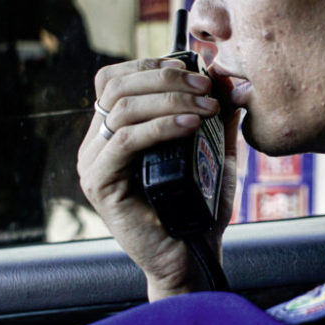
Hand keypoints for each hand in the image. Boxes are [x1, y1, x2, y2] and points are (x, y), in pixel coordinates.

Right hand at [78, 58, 235, 299]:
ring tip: (207, 108)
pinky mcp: (99, 184)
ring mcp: (93, 164)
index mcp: (113, 132)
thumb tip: (232, 80)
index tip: (194, 71)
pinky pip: (125, 140)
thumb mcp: (212, 152)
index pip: (116, 79)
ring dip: (169, 100)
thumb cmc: (200, 208)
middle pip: (116, 86)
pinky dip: (160, 126)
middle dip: (165, 79)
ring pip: (121, 109)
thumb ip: (217, 117)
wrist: (193, 258)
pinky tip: (190, 127)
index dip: (152, 65)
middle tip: (206, 88)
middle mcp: (96, 144)